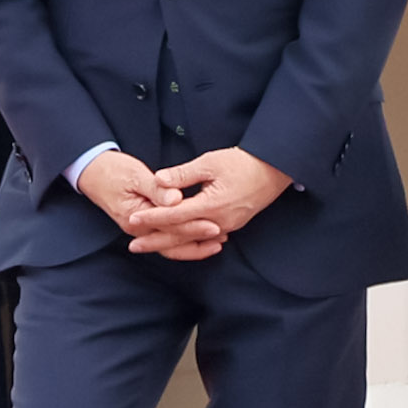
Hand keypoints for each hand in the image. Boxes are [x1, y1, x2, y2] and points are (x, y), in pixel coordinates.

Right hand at [76, 149, 221, 258]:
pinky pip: (166, 237)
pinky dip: (183, 239)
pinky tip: (199, 237)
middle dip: (197, 241)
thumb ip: (157, 189)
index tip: (214, 225)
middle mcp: (137, 229)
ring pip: (169, 244)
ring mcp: (140, 229)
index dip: (193, 226)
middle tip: (222, 237)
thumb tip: (176, 199)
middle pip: (171, 242)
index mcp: (135, 218)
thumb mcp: (135, 176)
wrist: (92, 173)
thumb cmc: (113, 171)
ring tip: (217, 241)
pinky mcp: (144, 224)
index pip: (170, 226)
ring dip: (193, 244)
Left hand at [134, 146, 290, 251]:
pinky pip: (205, 238)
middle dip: (155, 241)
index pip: (174, 215)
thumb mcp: (210, 162)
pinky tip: (176, 243)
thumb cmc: (243, 162)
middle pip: (180, 235)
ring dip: (169, 243)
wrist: (275, 169)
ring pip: (192, 240)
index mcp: (211, 205)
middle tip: (133, 246)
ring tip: (150, 246)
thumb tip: (158, 180)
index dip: (152, 218)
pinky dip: (188, 241)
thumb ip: (183, 174)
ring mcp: (226, 226)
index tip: (133, 219)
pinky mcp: (231, 225)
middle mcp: (218, 221)